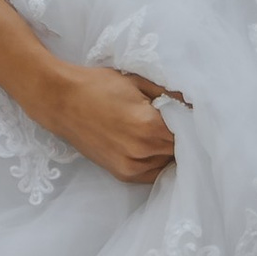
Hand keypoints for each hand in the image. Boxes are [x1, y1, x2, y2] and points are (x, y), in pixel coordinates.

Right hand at [45, 63, 187, 185]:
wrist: (60, 101)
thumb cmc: (98, 85)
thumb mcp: (137, 81)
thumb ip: (170, 95)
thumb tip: (196, 105)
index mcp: (148, 125)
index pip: (188, 132)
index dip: (193, 123)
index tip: (195, 114)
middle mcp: (141, 151)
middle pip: (181, 150)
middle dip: (185, 137)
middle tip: (183, 122)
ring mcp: (131, 166)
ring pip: (169, 163)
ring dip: (172, 150)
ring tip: (165, 132)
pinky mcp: (122, 174)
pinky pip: (153, 173)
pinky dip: (158, 161)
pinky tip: (153, 145)